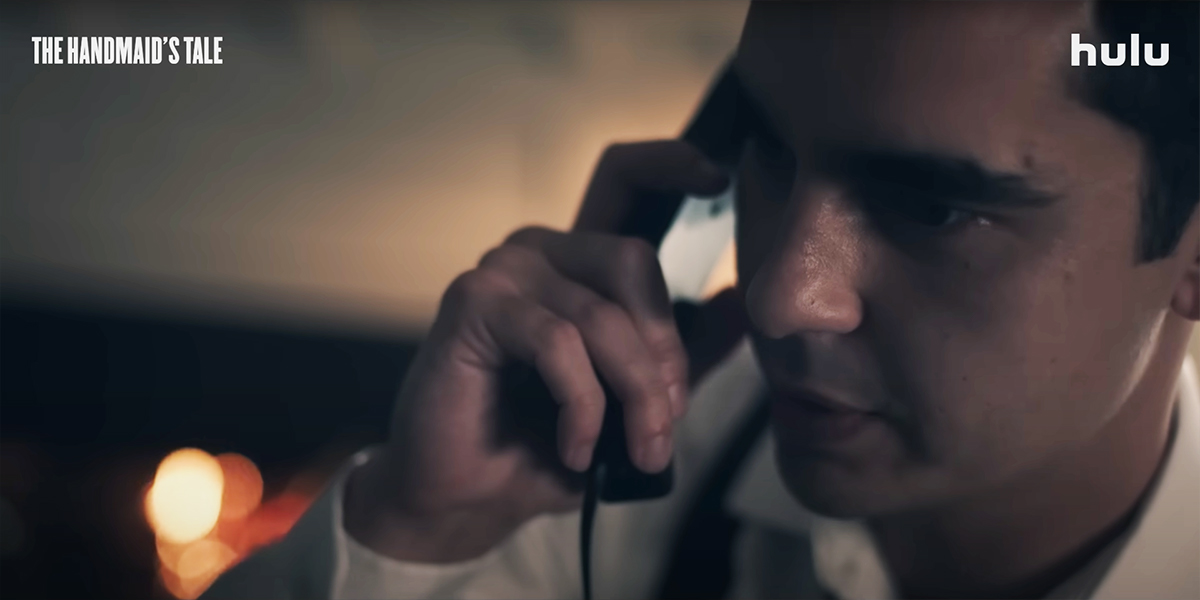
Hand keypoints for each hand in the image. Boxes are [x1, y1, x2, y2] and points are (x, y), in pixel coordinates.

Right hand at [344, 141, 746, 562]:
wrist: (468, 500)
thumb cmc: (540, 448)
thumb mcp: (629, 402)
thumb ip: (678, 354)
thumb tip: (734, 302)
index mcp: (578, 264)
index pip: (623, 180)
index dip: (670, 163)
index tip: (719, 176)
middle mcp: (540, 253)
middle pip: (635, 262)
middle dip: (664, 354)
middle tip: (665, 424)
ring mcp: (503, 272)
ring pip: (603, 315)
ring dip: (634, 393)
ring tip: (637, 450)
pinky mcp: (472, 302)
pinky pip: (558, 342)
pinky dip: (582, 405)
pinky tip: (575, 447)